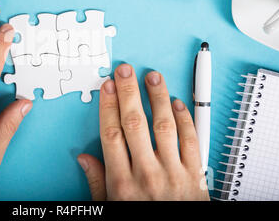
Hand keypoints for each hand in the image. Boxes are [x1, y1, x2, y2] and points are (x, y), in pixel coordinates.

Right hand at [78, 64, 208, 200]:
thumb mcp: (110, 209)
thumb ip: (97, 183)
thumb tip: (83, 159)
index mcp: (122, 183)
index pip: (111, 134)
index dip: (108, 106)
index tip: (107, 86)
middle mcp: (146, 174)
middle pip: (134, 124)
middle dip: (128, 92)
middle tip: (125, 71)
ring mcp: (172, 174)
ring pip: (164, 127)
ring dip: (157, 99)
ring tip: (152, 78)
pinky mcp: (195, 176)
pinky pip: (191, 141)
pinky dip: (185, 120)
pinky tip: (177, 103)